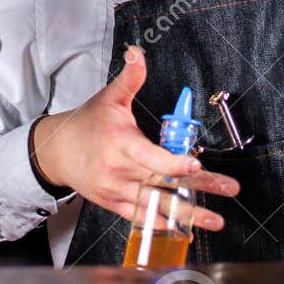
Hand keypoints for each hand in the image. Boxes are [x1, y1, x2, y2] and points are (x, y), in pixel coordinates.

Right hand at [32, 45, 237, 230]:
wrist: (56, 152)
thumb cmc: (85, 124)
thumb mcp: (108, 98)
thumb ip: (130, 78)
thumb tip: (137, 53)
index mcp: (119, 142)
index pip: (149, 157)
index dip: (174, 164)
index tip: (195, 164)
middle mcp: (118, 170)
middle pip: (164, 181)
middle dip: (199, 187)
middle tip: (228, 188)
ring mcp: (116, 190)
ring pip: (157, 204)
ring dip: (190, 213)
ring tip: (216, 219)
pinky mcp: (114, 204)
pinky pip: (142, 218)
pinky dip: (164, 225)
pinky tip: (186, 230)